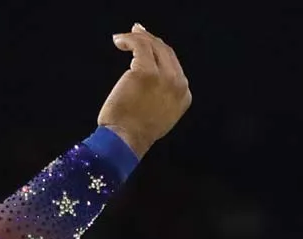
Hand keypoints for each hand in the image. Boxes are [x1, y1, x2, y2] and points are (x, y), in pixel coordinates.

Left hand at [97, 24, 191, 157]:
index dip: (160, 52)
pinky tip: (119, 41)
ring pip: (153, 46)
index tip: (148, 46)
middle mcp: (178, 83)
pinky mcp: (145, 72)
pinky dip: (129, 40)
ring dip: (138, 38)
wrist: (126, 141)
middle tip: (136, 32)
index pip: (174, 66)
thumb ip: (160, 97)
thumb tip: (149, 80)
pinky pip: (139, 46)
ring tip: (122, 39)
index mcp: (183, 95)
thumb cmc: (135, 134)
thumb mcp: (157, 116)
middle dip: (151, 40)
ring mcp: (163, 76)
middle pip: (166, 52)